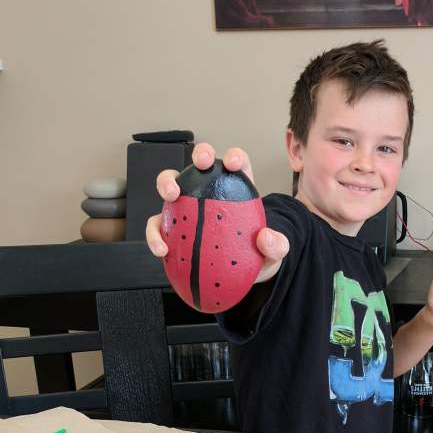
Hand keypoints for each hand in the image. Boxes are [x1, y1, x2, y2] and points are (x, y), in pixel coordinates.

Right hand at [145, 142, 287, 279]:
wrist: (239, 278)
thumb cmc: (256, 256)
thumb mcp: (274, 253)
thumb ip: (277, 246)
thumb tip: (265, 237)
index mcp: (237, 190)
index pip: (237, 164)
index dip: (234, 157)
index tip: (233, 164)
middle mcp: (209, 192)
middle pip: (202, 163)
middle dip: (200, 155)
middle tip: (201, 164)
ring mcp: (188, 209)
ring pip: (171, 184)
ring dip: (167, 182)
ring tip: (171, 195)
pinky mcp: (173, 230)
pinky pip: (158, 225)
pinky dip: (155, 234)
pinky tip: (162, 248)